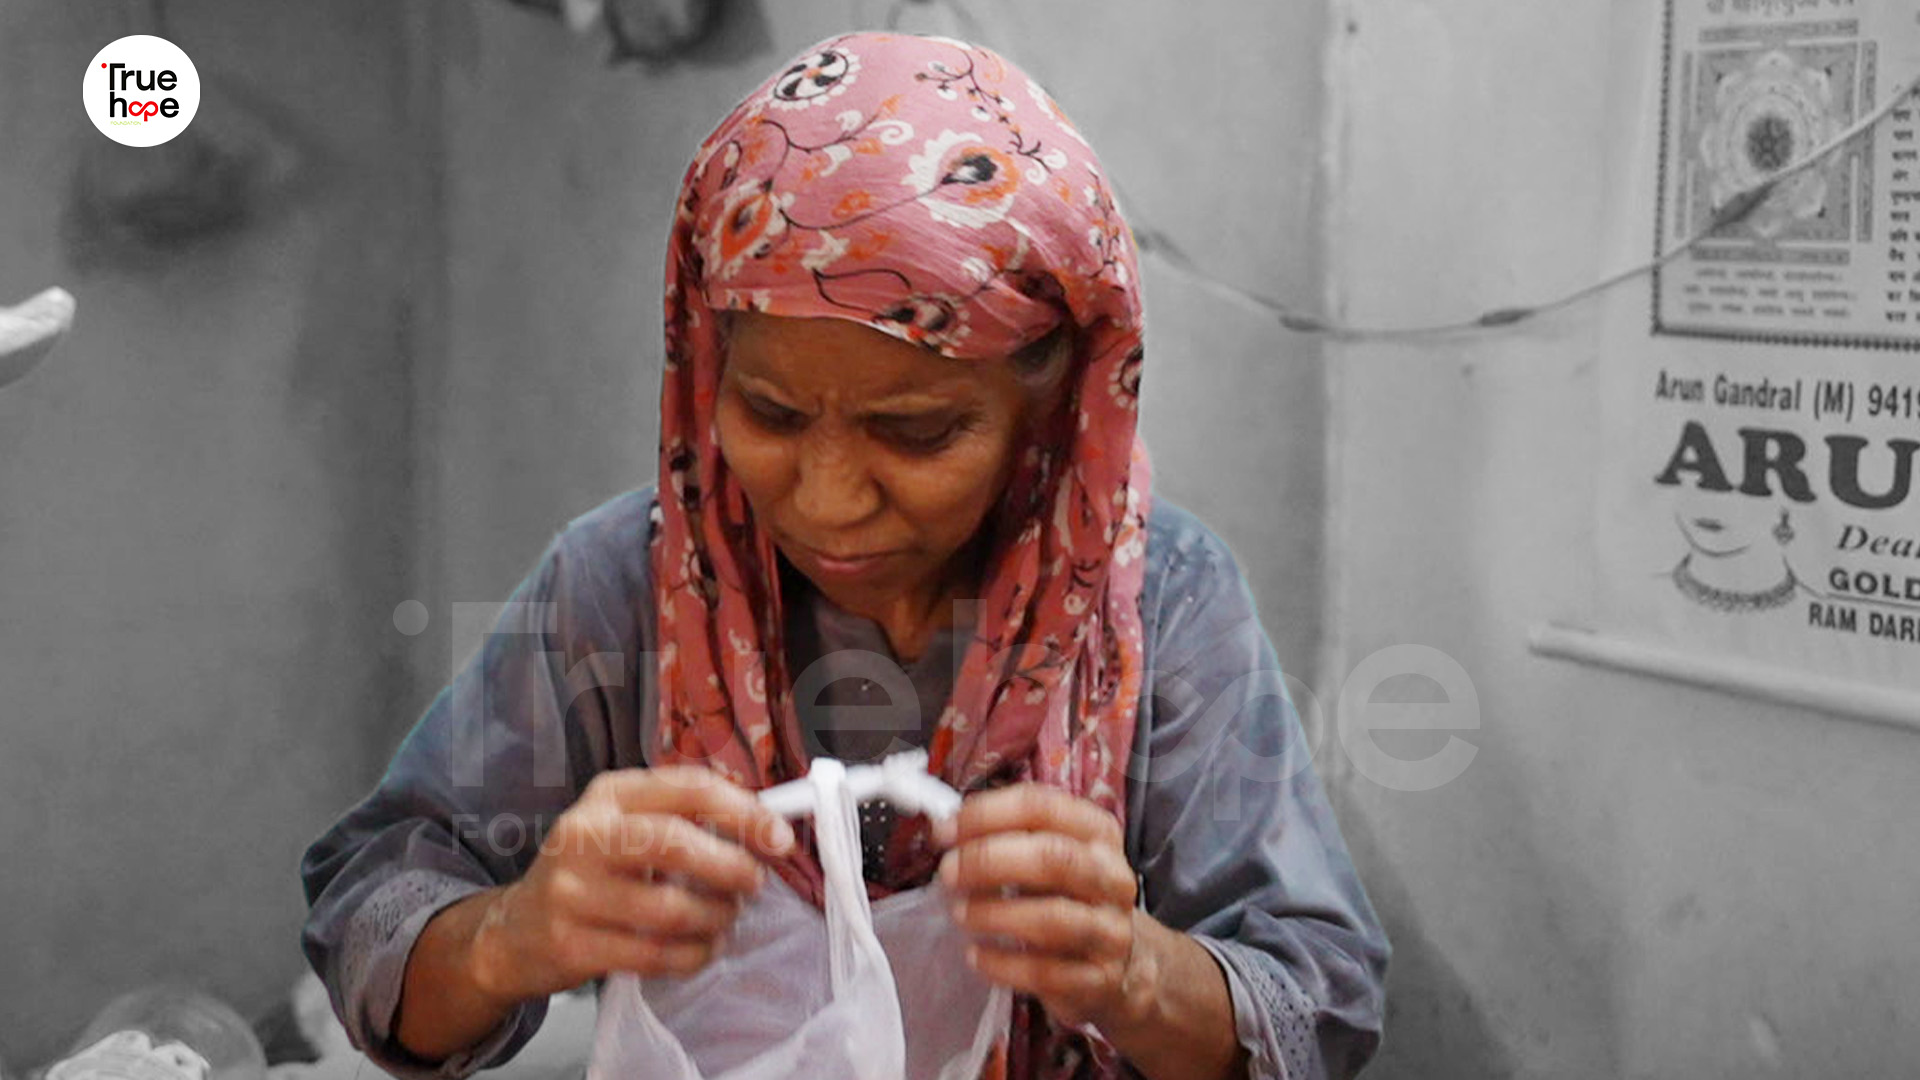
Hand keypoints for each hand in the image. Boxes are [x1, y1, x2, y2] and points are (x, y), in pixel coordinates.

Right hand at [468, 765, 796, 1003]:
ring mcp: (572, 891)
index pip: (688, 788)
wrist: (515, 930)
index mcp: (609, 795)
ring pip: (670, 907)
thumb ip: (686, 818)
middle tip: (754, 883)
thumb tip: (767, 826)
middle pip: (676, 842)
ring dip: (716, 917)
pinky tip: (704, 948)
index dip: (744, 812)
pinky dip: (694, 954)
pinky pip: (654, 954)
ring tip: (726, 917)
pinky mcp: (572, 944)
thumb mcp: (625, 825)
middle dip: (731, 866)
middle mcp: (584, 834)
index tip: (780, 838)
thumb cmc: (591, 872)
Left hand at [935, 784, 1149, 1029]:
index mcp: (1098, 833)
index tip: (945, 832)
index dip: (987, 815)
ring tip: (961, 914)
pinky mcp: (1098, 979)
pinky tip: (977, 955)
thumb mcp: (1049, 855)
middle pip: (1053, 858)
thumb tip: (946, 830)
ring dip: (994, 914)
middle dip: (989, 860)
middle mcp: (1112, 877)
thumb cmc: (1068, 897)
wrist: (1118, 963)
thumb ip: (1006, 837)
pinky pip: (1045, 972)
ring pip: (1052, 918)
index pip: (1042, 807)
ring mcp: (1110, 930)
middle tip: (948, 872)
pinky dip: (1002, 963)